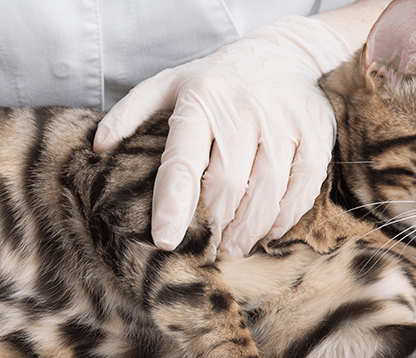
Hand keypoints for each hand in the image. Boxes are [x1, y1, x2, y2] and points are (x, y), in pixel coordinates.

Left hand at [94, 17, 350, 257]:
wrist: (283, 50)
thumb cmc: (216, 78)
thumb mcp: (169, 84)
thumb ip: (131, 112)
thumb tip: (99, 146)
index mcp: (200, 100)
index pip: (182, 161)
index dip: (173, 205)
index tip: (166, 240)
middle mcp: (242, 108)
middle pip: (227, 185)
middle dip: (214, 226)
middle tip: (207, 248)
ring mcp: (283, 119)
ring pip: (267, 191)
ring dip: (248, 229)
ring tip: (233, 246)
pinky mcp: (316, 131)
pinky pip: (302, 186)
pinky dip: (284, 216)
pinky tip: (268, 229)